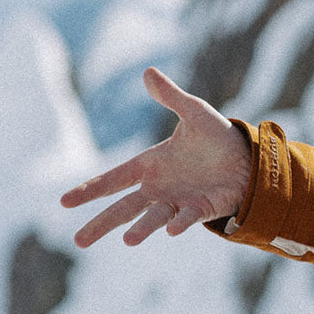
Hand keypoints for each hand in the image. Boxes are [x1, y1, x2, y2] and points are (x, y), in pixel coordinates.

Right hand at [61, 67, 250, 247]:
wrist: (249, 160)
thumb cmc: (216, 136)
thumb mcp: (194, 111)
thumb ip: (171, 97)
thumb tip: (148, 72)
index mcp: (149, 165)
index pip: (113, 179)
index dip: (89, 190)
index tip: (64, 201)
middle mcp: (158, 187)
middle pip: (123, 208)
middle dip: (100, 223)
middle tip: (79, 241)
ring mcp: (177, 201)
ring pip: (152, 218)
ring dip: (141, 229)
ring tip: (128, 241)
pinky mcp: (200, 210)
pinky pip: (187, 218)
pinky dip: (180, 223)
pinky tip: (172, 231)